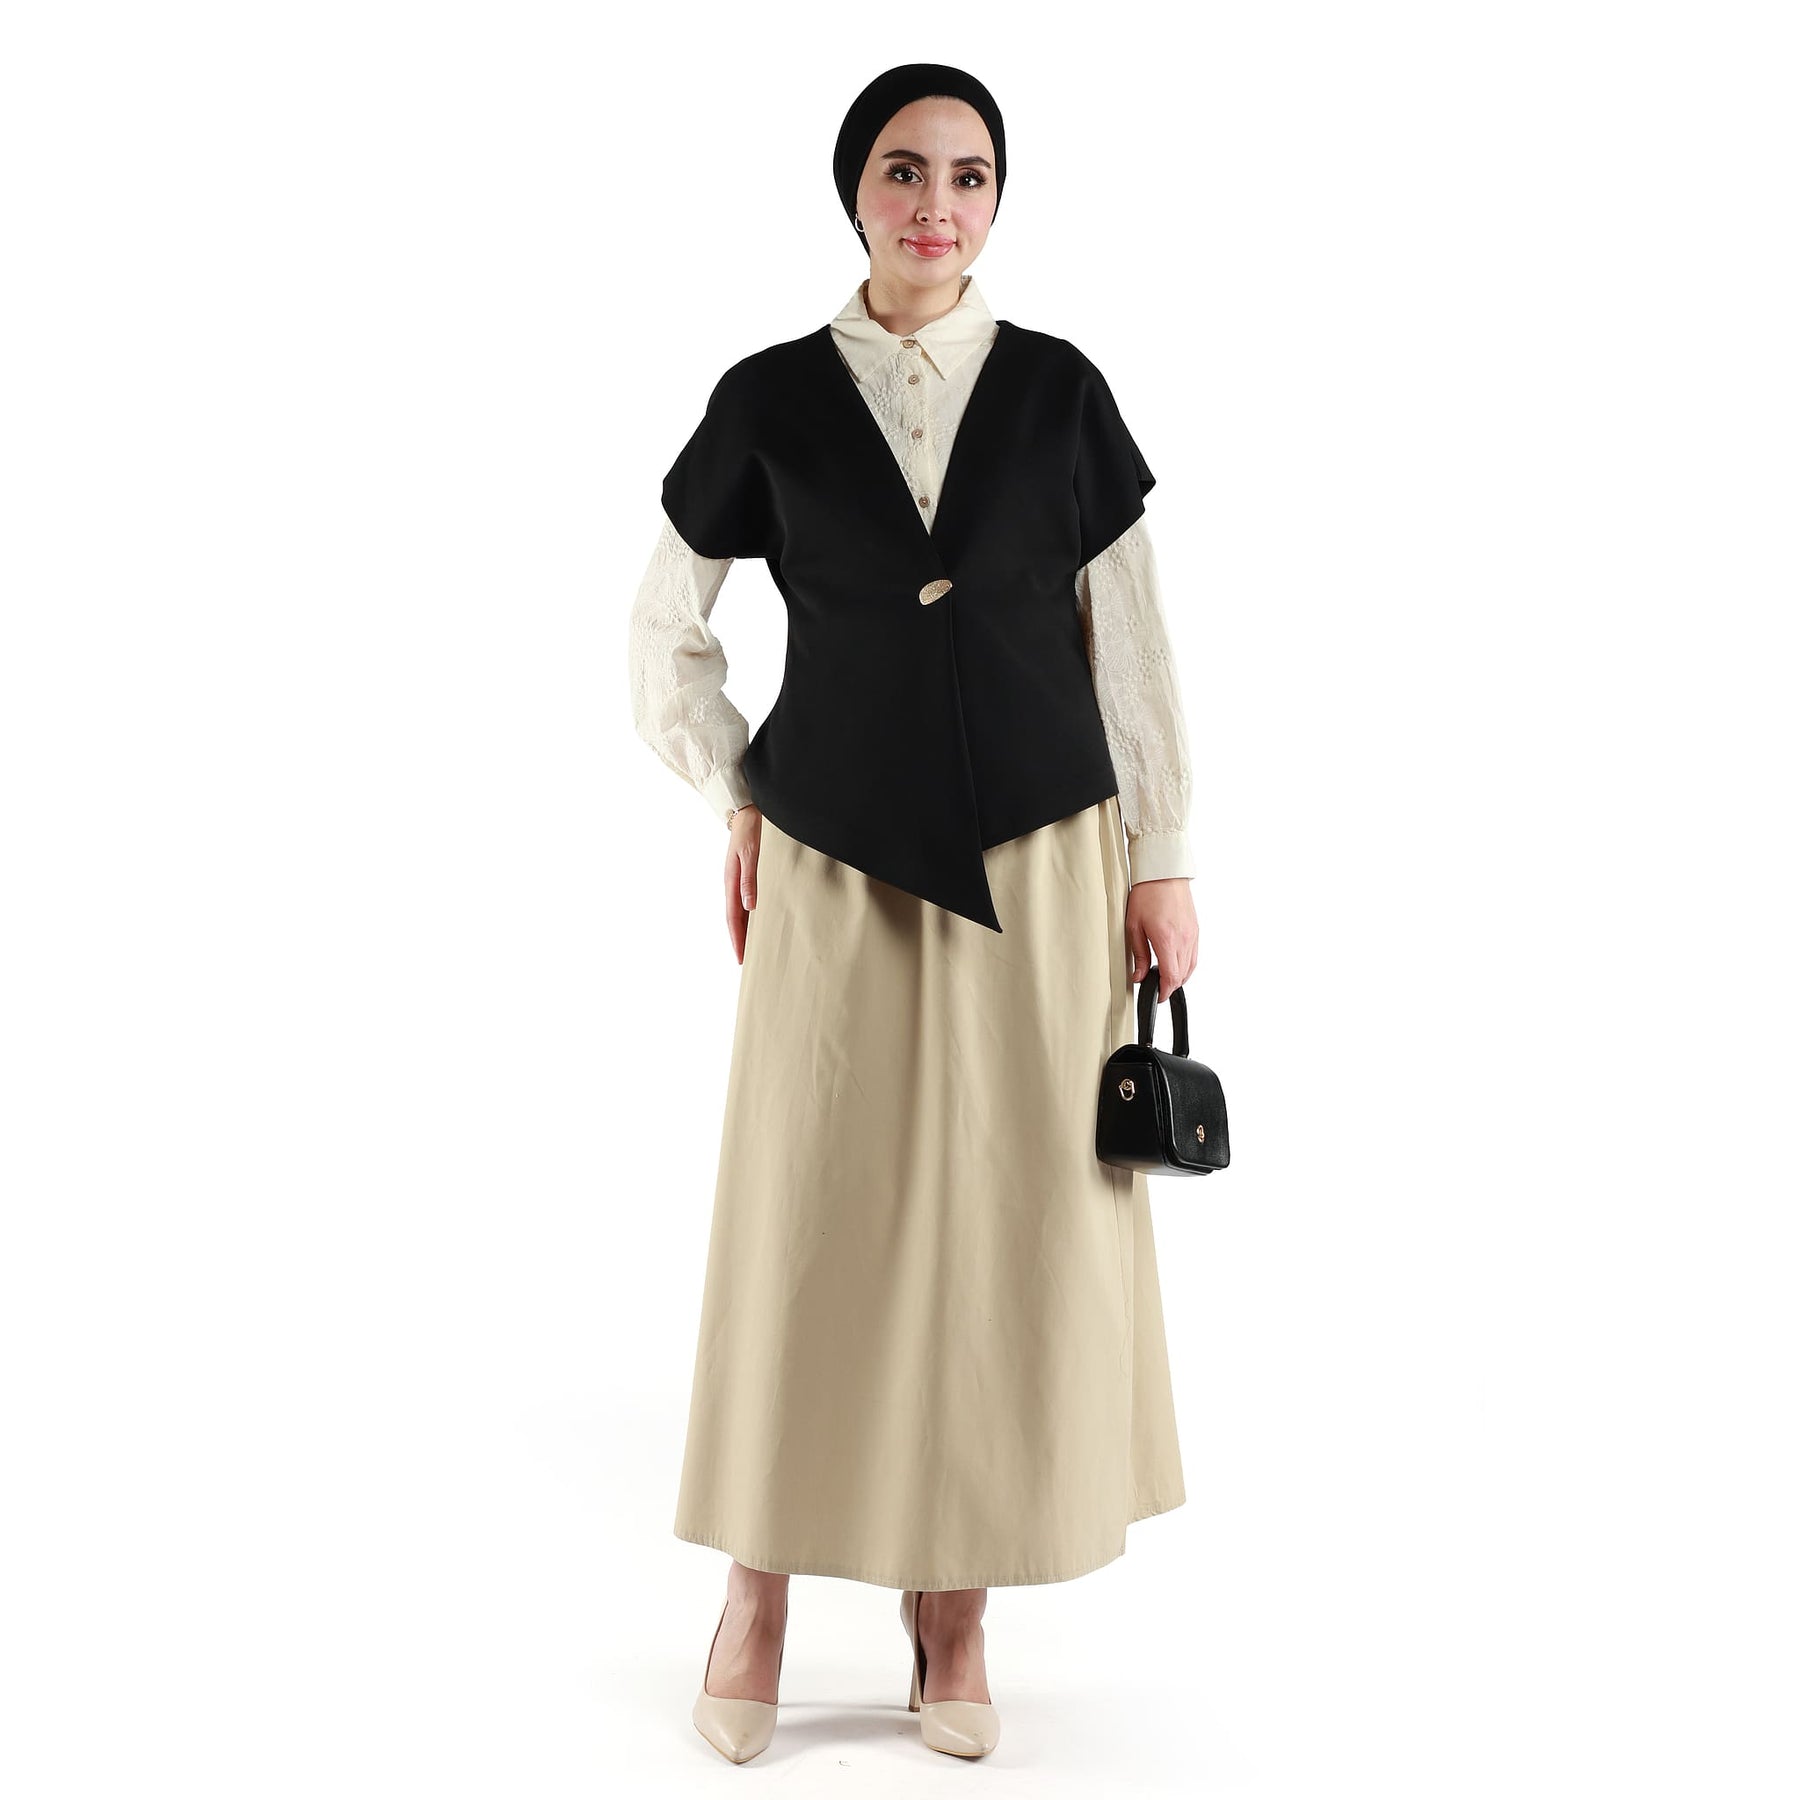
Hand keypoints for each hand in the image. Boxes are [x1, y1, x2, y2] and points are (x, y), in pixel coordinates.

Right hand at [724, 806, 761, 962]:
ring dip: (747, 929)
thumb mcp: (752, 853)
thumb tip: (749, 907)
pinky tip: (761, 922)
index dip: (737, 939)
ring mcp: (740, 880)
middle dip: (741, 940)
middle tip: (749, 962)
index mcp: (731, 881)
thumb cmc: (752, 829)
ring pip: (742, 912)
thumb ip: (750, 879)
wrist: (750, 809)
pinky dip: (753, 916)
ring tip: (755, 948)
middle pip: (736, 919)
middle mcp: (734, 883)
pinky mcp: (749, 875)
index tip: (741, 959)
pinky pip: (749, 901)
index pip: (733, 918)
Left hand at [1124, 877, 1197, 1001]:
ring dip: (1179, 977)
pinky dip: (1186, 965)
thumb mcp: (1133, 926)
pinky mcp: (1195, 929)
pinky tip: (1176, 963)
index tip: (1158, 997)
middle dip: (1170, 986)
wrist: (1164, 873)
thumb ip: (1138, 955)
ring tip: (1165, 978)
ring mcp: (1192, 935)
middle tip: (1157, 988)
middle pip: (1182, 975)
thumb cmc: (1147, 894)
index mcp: (1167, 940)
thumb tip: (1139, 976)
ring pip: (1191, 967)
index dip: (1164, 992)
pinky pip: (1194, 955)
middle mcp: (1184, 939)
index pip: (1171, 977)